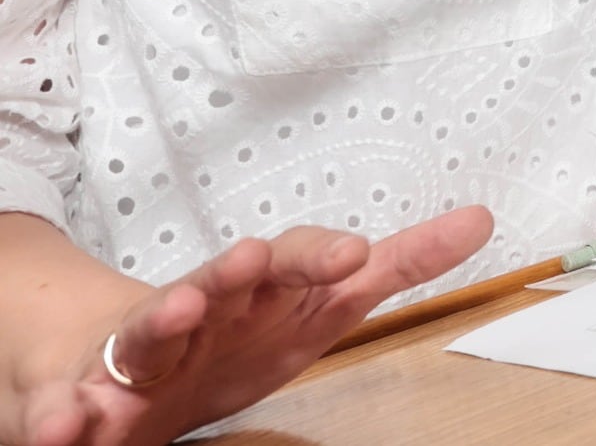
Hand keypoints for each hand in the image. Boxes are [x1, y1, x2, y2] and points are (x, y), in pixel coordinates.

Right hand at [6, 208, 491, 445]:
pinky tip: (65, 425)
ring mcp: (140, 352)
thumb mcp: (322, 305)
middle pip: (218, 284)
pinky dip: (65, 416)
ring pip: (146, 334)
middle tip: (253, 259)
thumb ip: (397, 266)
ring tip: (179, 312)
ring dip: (163, 319)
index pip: (294, 260)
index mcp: (257, 290)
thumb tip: (482, 218)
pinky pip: (69, 409)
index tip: (354, 251)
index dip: (321, 255)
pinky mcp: (86, 399)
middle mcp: (199, 309)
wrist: (124, 369)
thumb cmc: (238, 333)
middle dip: (234, 271)